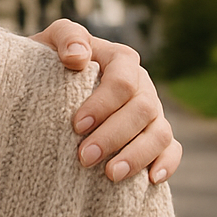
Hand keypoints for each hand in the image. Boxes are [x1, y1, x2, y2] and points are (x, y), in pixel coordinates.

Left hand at [31, 19, 182, 185]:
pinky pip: (171, 148)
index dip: (103, 105)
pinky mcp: (155, 134)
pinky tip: (152, 179)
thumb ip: (66, 38)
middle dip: (113, 136)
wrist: (45, 84)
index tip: (77, 126)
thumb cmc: (48, 63)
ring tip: (111, 175)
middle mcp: (141, 84)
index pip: (122, 82)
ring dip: (138, 155)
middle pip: (141, 110)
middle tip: (84, 158)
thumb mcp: (50, 42)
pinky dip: (167, 163)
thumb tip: (78, 57)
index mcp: (120, 59)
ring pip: (160, 133)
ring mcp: (152, 110)